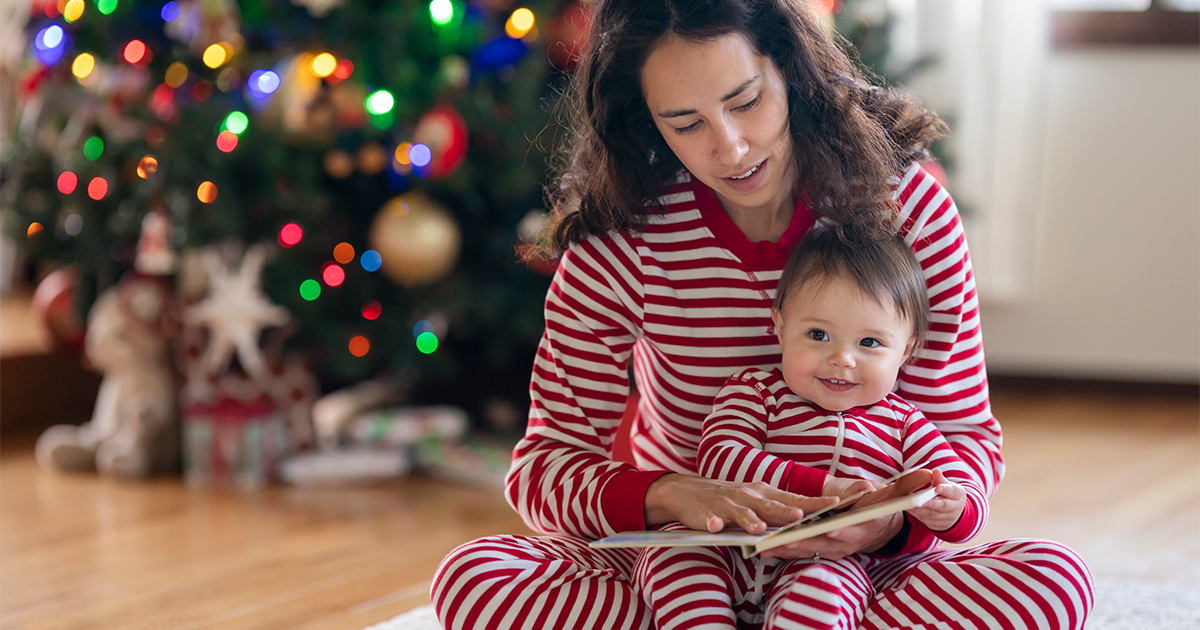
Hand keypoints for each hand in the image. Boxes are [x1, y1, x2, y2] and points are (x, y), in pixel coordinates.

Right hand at [644, 474, 837, 533]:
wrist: (687, 492)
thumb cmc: (729, 500)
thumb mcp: (757, 500)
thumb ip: (778, 510)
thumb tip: (811, 521)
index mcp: (764, 494)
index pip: (794, 499)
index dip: (815, 503)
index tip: (838, 504)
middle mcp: (748, 496)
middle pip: (771, 506)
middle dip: (786, 512)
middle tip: (802, 517)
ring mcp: (726, 504)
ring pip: (741, 513)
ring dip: (750, 520)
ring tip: (759, 529)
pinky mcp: (706, 512)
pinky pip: (710, 518)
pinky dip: (713, 522)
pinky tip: (716, 527)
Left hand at [759, 469, 932, 560]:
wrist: (879, 525)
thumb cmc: (882, 505)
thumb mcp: (893, 494)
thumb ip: (904, 486)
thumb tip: (921, 476)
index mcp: (863, 527)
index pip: (851, 529)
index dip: (839, 529)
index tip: (827, 528)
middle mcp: (847, 542)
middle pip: (822, 543)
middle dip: (801, 542)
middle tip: (781, 540)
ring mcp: (833, 549)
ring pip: (808, 550)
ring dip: (786, 549)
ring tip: (764, 546)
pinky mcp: (821, 550)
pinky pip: (801, 552)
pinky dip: (784, 551)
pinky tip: (764, 549)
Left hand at [906, 469, 965, 531]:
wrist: (952, 512)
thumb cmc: (946, 493)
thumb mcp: (946, 484)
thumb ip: (939, 479)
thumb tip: (936, 471)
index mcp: (958, 494)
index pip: (953, 492)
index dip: (945, 490)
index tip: (937, 487)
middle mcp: (955, 508)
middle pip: (943, 506)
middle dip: (931, 503)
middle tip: (920, 501)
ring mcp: (947, 518)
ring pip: (933, 515)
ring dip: (920, 510)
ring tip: (909, 504)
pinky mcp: (937, 525)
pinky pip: (926, 520)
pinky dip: (917, 514)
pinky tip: (909, 508)